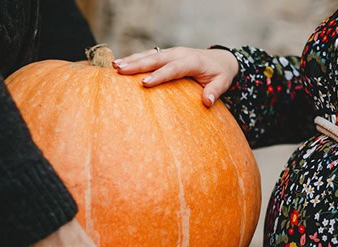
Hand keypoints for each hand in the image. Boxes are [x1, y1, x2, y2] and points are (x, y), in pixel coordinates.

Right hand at [113, 47, 238, 106]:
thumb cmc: (220, 73)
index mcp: (192, 61)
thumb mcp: (222, 82)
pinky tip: (120, 64)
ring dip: (132, 60)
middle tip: (120, 70)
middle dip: (137, 64)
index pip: (173, 69)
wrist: (221, 58)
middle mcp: (179, 54)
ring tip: (115, 66)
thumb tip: (207, 102)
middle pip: (156, 59)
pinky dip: (134, 58)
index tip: (144, 83)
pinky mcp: (166, 54)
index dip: (159, 76)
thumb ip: (214, 91)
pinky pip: (148, 55)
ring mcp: (171, 52)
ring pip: (149, 55)